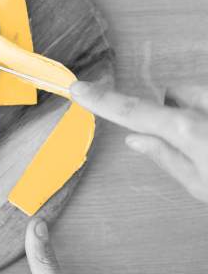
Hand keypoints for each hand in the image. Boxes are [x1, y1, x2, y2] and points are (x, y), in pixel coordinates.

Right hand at [71, 80, 207, 202]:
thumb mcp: (201, 184)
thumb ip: (166, 158)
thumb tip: (134, 139)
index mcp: (186, 130)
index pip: (133, 112)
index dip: (102, 100)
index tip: (78, 89)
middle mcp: (203, 105)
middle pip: (171, 96)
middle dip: (172, 112)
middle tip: (189, 142)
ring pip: (197, 94)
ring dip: (196, 112)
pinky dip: (207, 115)